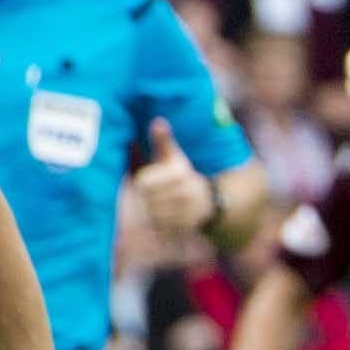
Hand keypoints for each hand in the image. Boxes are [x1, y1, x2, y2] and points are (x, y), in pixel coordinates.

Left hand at [134, 119, 216, 240]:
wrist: (208, 201)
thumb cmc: (182, 175)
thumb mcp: (174, 156)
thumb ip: (163, 140)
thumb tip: (158, 120)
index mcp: (180, 173)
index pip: (143, 183)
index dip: (140, 184)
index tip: (146, 182)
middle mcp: (186, 192)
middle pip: (147, 200)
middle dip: (146, 200)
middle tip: (152, 197)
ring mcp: (188, 211)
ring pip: (153, 216)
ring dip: (151, 213)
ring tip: (159, 207)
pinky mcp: (188, 227)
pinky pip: (162, 229)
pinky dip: (159, 226)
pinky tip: (166, 218)